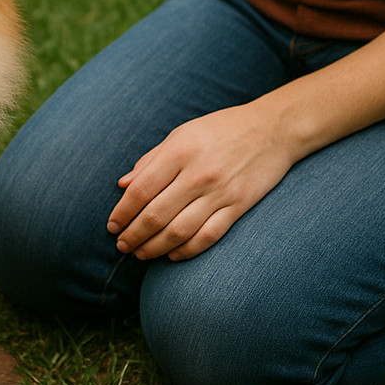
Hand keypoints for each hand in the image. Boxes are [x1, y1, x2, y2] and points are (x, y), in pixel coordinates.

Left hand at [106, 104, 297, 261]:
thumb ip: (151, 160)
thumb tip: (123, 184)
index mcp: (179, 151)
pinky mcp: (239, 206)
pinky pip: (208, 236)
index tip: (112, 226)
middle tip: (122, 246)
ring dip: (155, 248)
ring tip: (141, 254)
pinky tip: (173, 255)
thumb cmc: (220, 129)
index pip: (140, 190)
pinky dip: (187, 250)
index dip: (122, 212)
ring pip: (179, 231)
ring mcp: (220, 192)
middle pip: (156, 215)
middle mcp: (198, 173)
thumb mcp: (181, 134)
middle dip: (133, 235)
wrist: (272, 129)